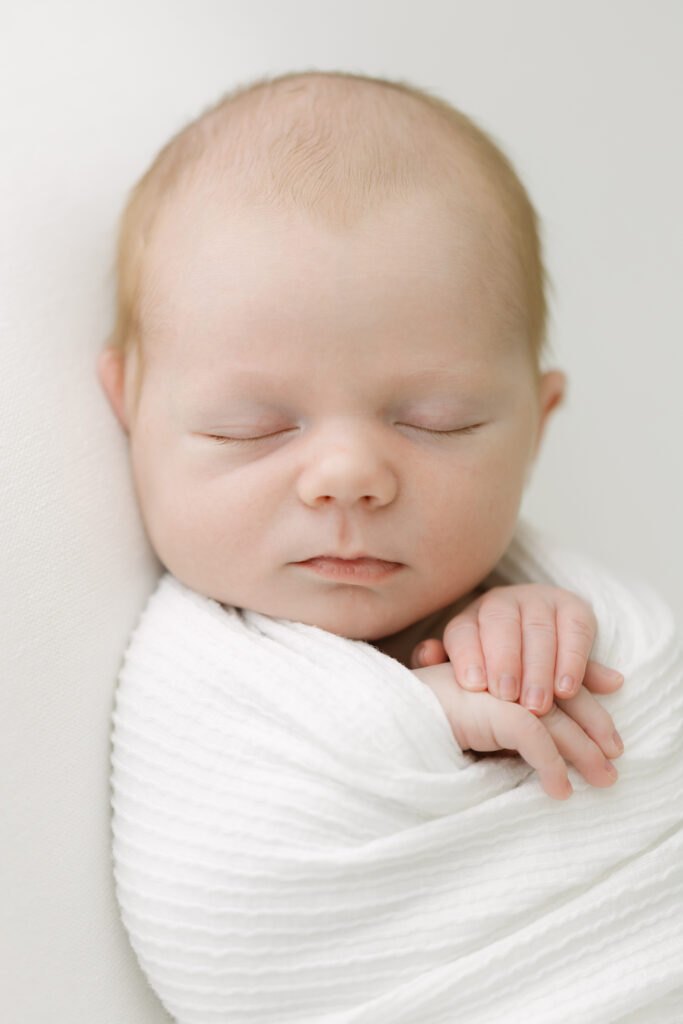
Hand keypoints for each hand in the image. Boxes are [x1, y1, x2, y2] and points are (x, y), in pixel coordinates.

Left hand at [410, 584, 624, 716]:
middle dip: (505, 662)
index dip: (468, 656)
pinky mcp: (575, 608)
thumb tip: (427, 653)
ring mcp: (540, 601)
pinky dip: (573, 660)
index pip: (463, 630)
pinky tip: (567, 689)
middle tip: (509, 698)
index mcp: (471, 617)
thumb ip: (443, 666)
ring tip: (538, 705)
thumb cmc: (495, 673)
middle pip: (500, 625)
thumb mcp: (469, 672)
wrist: (540, 653)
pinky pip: (575, 630)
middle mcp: (503, 602)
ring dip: (539, 669)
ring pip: (538, 629)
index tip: (474, 686)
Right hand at [413, 661, 623, 799]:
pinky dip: (551, 765)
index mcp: (503, 668)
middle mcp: (503, 671)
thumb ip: (509, 723)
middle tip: (614, 761)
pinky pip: (533, 738)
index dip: (588, 708)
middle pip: (564, 696)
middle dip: (595, 729)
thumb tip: (546, 752)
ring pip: (555, 718)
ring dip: (583, 752)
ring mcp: (496, 686)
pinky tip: (559, 791)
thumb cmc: (425, 722)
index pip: (556, 683)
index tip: (610, 739)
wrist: (385, 719)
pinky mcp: (488, 707)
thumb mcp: (477, 723)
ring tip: (602, 780)